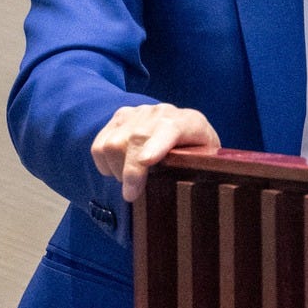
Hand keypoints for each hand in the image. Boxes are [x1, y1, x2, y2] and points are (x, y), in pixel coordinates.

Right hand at [91, 104, 220, 202]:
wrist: (185, 130)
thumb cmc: (197, 154)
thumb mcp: (207, 163)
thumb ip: (201, 171)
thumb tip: (190, 192)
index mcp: (189, 122)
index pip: (170, 129)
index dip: (156, 145)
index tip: (146, 162)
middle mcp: (162, 112)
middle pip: (136, 138)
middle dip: (130, 170)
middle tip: (131, 194)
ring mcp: (139, 112)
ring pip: (113, 143)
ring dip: (117, 169)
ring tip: (131, 180)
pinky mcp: (120, 117)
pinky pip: (100, 144)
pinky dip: (104, 164)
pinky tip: (118, 170)